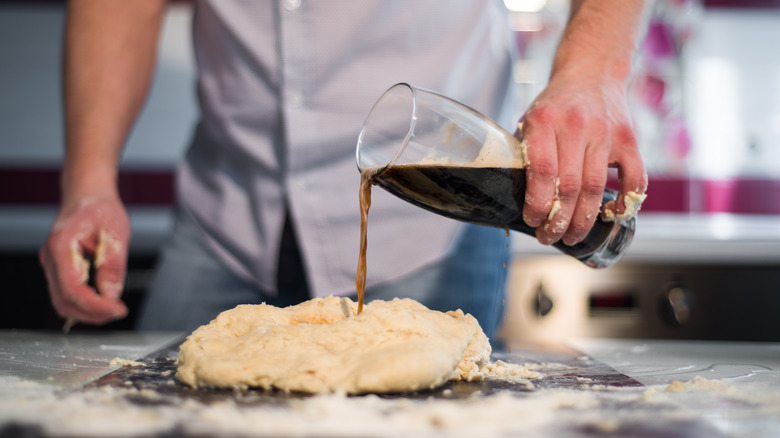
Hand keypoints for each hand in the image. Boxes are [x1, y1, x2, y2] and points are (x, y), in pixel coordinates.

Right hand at [39, 193, 130, 324]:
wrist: (87, 196)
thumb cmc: (101, 210)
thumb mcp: (116, 234)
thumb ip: (113, 266)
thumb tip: (111, 296)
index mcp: (62, 247)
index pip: (73, 289)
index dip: (95, 306)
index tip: (118, 310)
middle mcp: (51, 258)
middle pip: (64, 301)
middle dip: (92, 314)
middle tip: (118, 311)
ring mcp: (51, 265)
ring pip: (63, 302)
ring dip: (88, 311)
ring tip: (113, 307)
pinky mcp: (58, 269)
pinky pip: (66, 293)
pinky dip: (84, 302)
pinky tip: (103, 299)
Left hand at [517, 72, 646, 245]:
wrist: (591, 72)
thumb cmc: (555, 105)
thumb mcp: (531, 120)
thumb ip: (524, 153)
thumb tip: (513, 197)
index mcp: (545, 121)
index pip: (542, 171)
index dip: (537, 203)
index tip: (532, 221)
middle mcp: (577, 126)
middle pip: (569, 186)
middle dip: (558, 221)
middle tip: (548, 237)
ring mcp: (606, 133)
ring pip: (595, 188)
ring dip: (583, 220)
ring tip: (571, 237)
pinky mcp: (629, 140)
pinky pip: (634, 179)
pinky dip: (625, 203)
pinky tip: (610, 215)